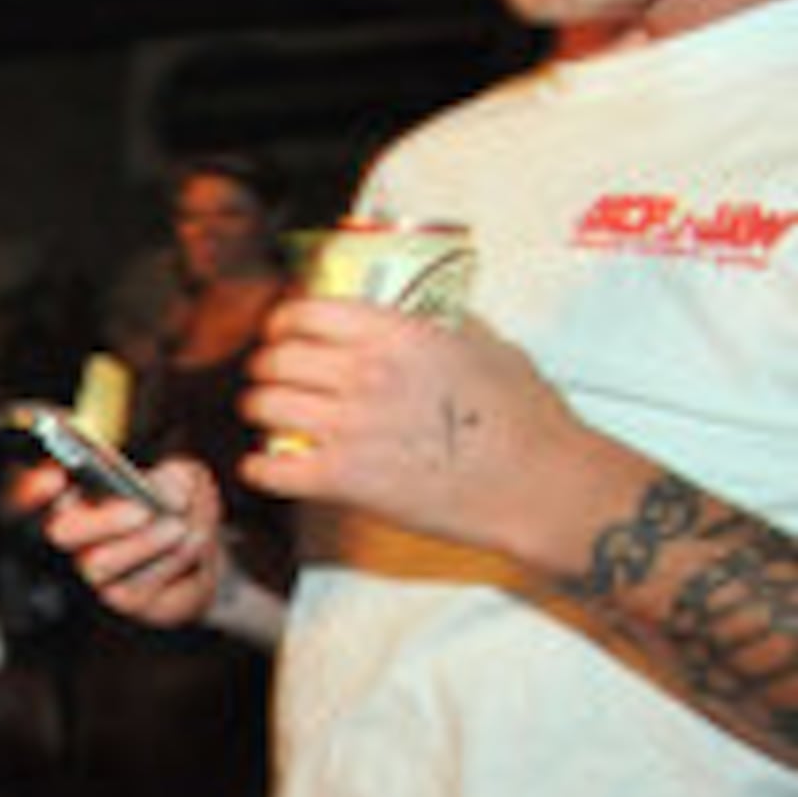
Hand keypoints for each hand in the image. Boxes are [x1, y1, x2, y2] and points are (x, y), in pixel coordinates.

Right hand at [8, 451, 227, 628]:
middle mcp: (78, 537)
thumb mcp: (185, 478)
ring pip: (101, 563)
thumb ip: (177, 476)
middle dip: (100, 521)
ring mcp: (98, 572)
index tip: (54, 479)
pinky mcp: (125, 599)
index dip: (31, 489)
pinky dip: (172, 560)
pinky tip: (191, 545)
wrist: (204, 555)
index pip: (30, 494)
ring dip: (148, 541)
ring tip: (181, 526)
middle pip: (61, 532)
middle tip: (143, 511)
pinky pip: (139, 583)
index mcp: (78, 498)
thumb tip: (169, 494)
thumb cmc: (179, 509)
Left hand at [244, 299, 609, 573]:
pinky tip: (265, 465)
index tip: (282, 331)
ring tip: (268, 417)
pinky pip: (269, 469)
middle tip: (271, 377)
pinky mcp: (342, 480)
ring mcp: (349, 427)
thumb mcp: (491, 347)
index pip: (307, 312)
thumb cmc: (525, 419)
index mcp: (398, 334)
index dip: (284, 322)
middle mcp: (365, 374)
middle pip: (276, 359)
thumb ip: (446, 326)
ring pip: (263, 407)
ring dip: (260, 411)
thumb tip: (426, 313)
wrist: (538, 484)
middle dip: (266, 367)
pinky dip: (258, 468)